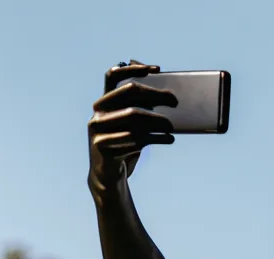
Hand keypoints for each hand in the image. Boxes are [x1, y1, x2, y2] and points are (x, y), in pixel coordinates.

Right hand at [88, 59, 177, 183]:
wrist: (109, 175)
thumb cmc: (126, 145)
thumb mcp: (134, 124)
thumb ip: (142, 107)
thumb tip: (168, 93)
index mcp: (104, 102)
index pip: (113, 76)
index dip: (133, 68)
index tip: (157, 70)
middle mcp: (98, 113)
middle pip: (128, 92)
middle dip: (155, 93)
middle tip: (175, 101)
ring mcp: (98, 130)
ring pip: (134, 117)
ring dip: (158, 120)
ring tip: (172, 126)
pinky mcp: (103, 147)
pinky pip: (134, 139)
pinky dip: (157, 138)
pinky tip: (169, 139)